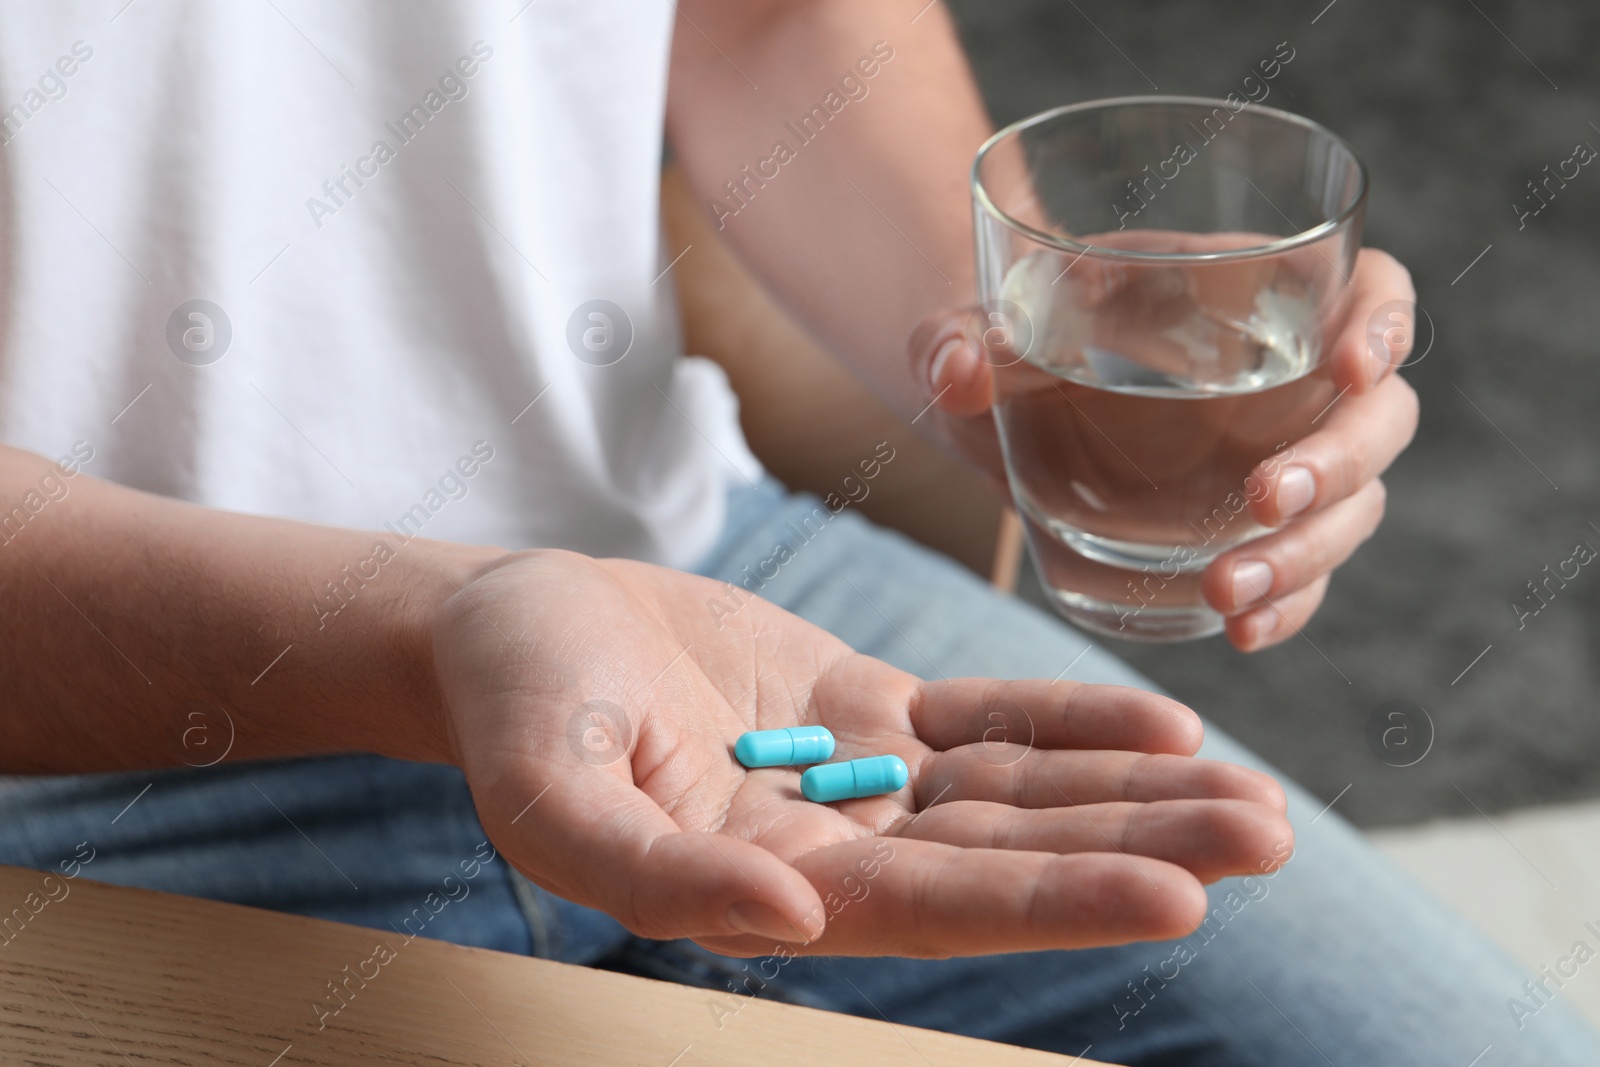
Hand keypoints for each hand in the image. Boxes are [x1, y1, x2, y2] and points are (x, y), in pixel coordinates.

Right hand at [433, 549, 1290, 957]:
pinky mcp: (863, 708)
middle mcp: (833, 848)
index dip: (1055, 901)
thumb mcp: (551, 794)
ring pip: (1018, 792)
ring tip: (1257, 799)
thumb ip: (661, 874)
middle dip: (1137, 847)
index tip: (1181, 896)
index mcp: (767, 888)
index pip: (935, 906)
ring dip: (1133, 794)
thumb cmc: (510, 710)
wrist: (505, 627)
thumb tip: (791, 920)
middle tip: (1268, 839)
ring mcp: (857, 777)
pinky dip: (1069, 721)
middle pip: (1008, 854)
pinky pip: (983, 720)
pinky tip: (1163, 726)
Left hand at [910, 245, 1418, 651]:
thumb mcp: (969, 333)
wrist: (997, 412)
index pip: (1370, 288)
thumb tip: (954, 370)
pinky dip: (1289, 606)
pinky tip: (1243, 633)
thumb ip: (953, 343)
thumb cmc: (1002, 345)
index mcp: (1249, 296)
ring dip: (1307, 553)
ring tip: (1228, 593)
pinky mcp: (1255, 535)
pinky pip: (1305, 575)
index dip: (1384, 321)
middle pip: (1380, 417)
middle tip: (1260, 501)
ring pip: (1353, 508)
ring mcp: (1282, 461)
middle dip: (1339, 463)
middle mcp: (1289, 381)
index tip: (1348, 366)